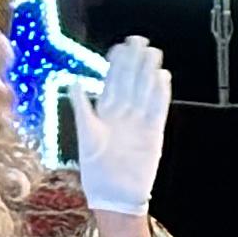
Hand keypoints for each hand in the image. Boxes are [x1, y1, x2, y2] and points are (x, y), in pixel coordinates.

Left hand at [71, 34, 171, 216]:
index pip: (112, 82)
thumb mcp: (85, 135)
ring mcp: (139, 122)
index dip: (117, 64)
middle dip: (135, 61)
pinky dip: (160, 94)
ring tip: (154, 53)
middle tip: (140, 40)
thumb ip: (82, 108)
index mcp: (105, 112)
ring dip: (149, 73)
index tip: (120, 46)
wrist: (114, 196)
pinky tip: (163, 77)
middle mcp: (123, 114)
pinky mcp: (153, 133)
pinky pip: (158, 109)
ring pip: (145, 91)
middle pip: (131, 82)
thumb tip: (74, 82)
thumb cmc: (96, 169)